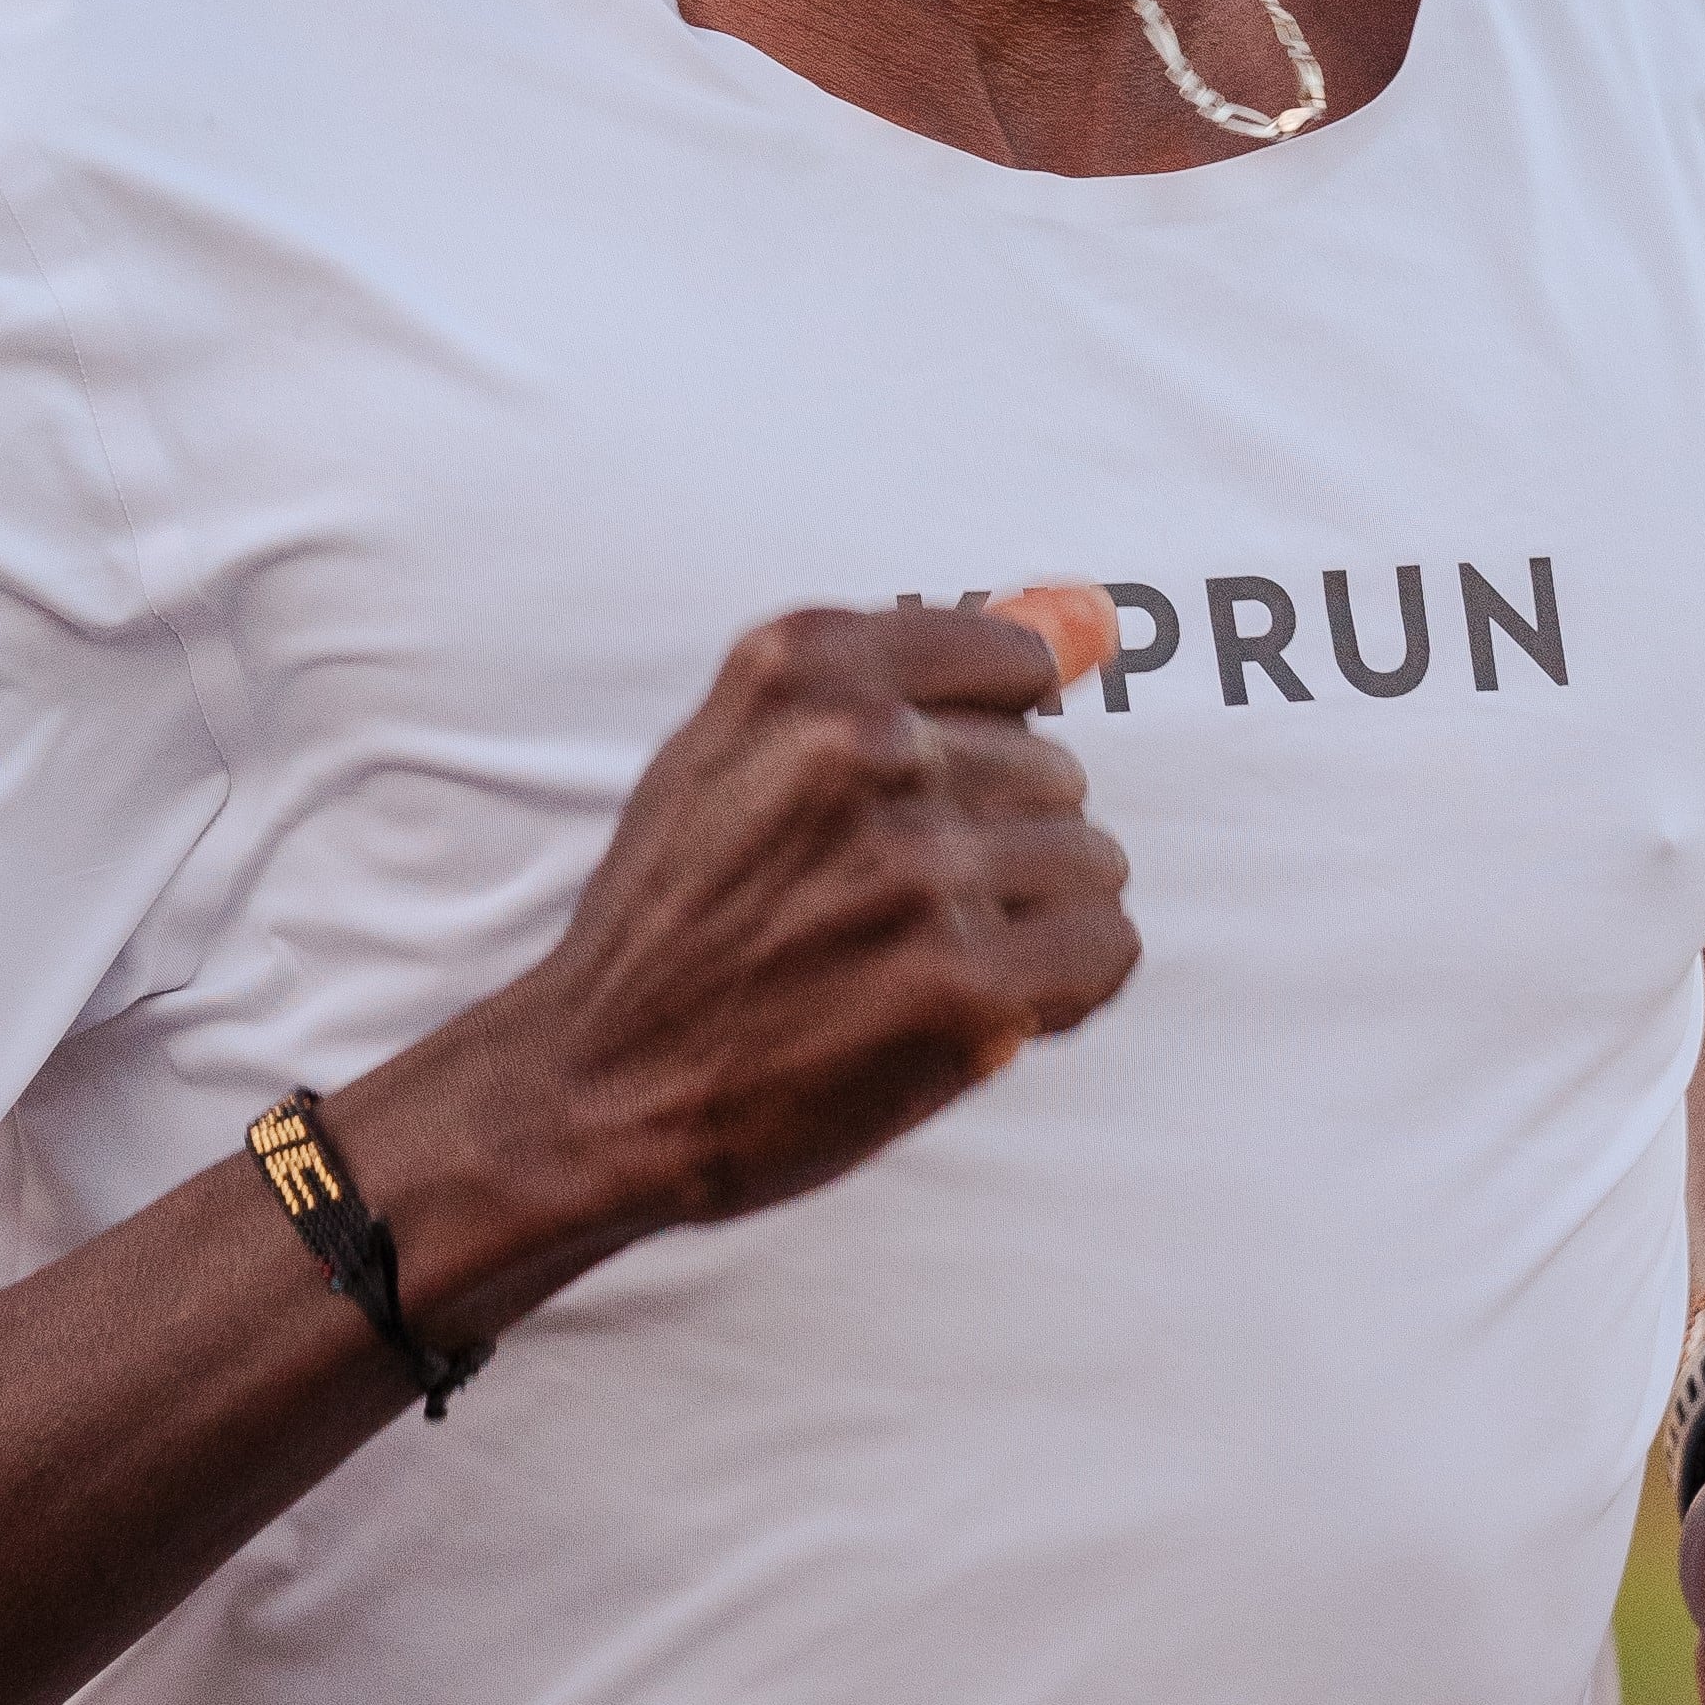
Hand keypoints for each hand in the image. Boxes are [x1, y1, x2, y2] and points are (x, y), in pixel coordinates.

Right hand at [499, 591, 1138, 1237]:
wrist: (599, 1082)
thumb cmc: (682, 914)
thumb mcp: (747, 741)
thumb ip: (915, 675)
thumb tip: (1097, 622)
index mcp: (805, 665)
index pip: (1013, 661)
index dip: (985, 747)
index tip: (934, 798)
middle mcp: (864, 748)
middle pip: (1055, 772)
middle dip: (998, 845)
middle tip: (891, 910)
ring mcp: (917, 866)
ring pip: (1091, 860)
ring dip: (1030, 922)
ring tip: (922, 959)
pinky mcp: (961, 984)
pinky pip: (1106, 947)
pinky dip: (1061, 989)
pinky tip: (973, 1007)